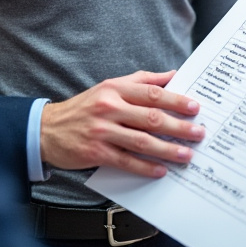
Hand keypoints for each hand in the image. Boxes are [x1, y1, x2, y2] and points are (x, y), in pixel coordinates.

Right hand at [40, 70, 205, 177]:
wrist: (47, 129)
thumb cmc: (84, 107)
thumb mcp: (110, 86)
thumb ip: (142, 81)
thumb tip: (172, 76)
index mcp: (115, 89)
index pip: (152, 93)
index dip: (175, 101)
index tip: (194, 108)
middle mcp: (109, 108)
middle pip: (151, 118)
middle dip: (178, 127)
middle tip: (198, 133)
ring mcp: (102, 131)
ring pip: (141, 141)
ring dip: (167, 149)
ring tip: (186, 155)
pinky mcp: (96, 152)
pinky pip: (126, 161)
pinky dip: (145, 167)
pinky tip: (160, 170)